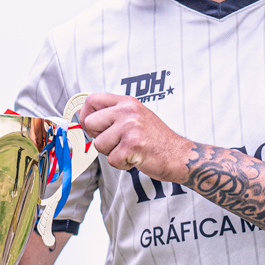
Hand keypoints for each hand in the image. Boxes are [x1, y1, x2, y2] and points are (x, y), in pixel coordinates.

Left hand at [78, 92, 192, 180]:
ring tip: (129, 150)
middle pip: (90, 123)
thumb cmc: (156, 140)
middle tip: (116, 142)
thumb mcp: (136, 117)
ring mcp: (130, 127)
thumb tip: (85, 118)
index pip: (92, 100)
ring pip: (98, 144)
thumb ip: (114, 114)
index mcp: (127, 102)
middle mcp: (128, 111)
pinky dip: (122, 164)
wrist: (179, 155)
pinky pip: (111, 160)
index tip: (92, 127)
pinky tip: (135, 158)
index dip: (85, 115)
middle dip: (99, 137)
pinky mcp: (132, 145)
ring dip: (112, 153)